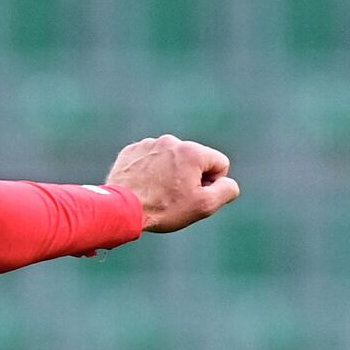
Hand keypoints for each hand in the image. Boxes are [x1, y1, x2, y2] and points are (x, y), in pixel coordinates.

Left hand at [106, 134, 240, 232]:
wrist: (121, 208)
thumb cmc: (164, 208)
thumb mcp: (204, 206)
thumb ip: (226, 190)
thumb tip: (228, 182)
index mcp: (192, 151)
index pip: (219, 164)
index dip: (213, 184)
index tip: (195, 195)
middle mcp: (171, 141)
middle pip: (194, 160)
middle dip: (190, 177)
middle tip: (175, 197)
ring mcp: (149, 144)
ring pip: (171, 159)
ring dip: (169, 173)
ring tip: (157, 193)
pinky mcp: (131, 151)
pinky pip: (150, 159)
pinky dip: (150, 171)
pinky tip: (143, 186)